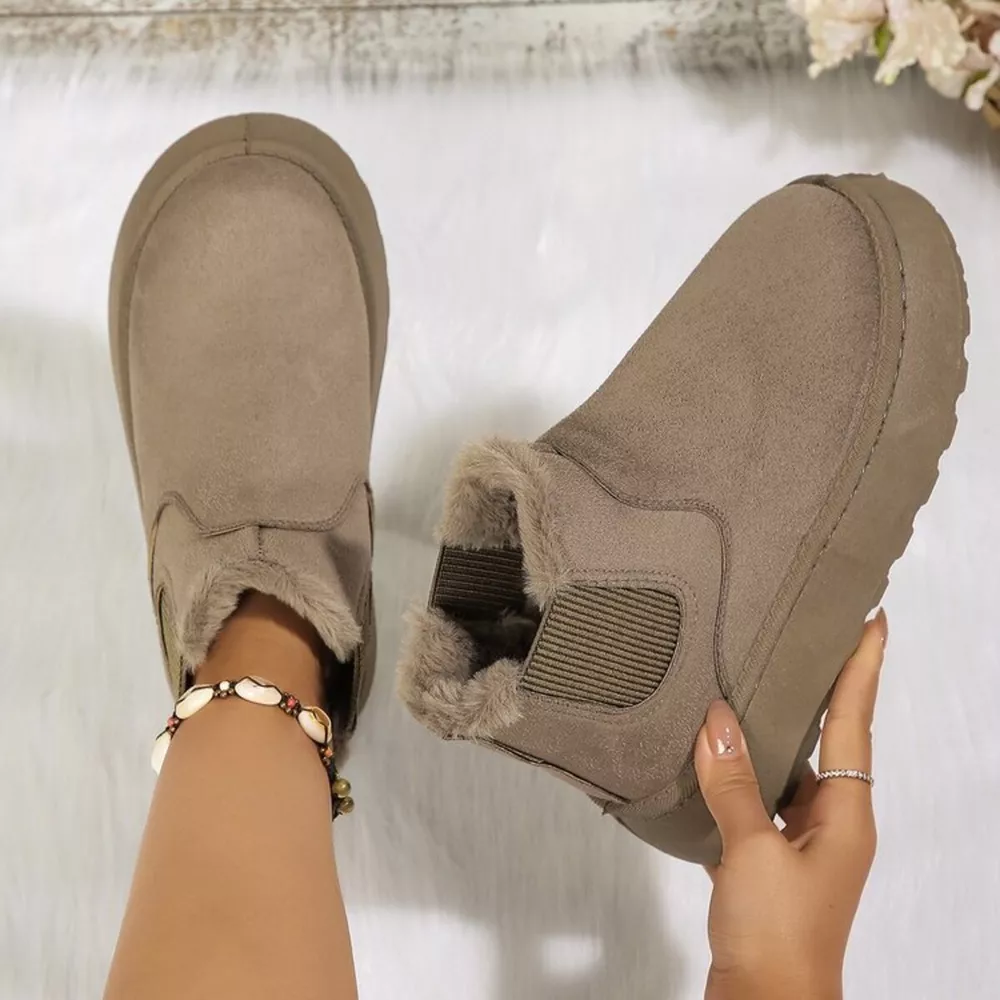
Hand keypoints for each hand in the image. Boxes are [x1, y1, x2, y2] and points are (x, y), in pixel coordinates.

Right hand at [695, 609, 886, 999]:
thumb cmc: (777, 932)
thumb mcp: (751, 851)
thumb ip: (733, 784)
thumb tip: (715, 719)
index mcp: (846, 815)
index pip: (855, 723)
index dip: (863, 669)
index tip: (872, 621)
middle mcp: (832, 824)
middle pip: (827, 742)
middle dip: (819, 692)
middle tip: (802, 638)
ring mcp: (802, 846)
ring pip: (786, 774)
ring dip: (768, 736)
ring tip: (745, 687)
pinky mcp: (771, 865)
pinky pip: (757, 805)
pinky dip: (737, 781)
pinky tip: (709, 761)